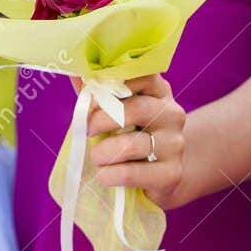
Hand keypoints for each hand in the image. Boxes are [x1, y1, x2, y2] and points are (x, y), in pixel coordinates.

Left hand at [82, 74, 190, 207]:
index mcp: (159, 91)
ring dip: (102, 152)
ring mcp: (175, 144)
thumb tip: (75, 75)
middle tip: (87, 130)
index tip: (90, 100)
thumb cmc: (131, 135)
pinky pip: (131, 174)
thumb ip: (97, 94)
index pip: (141, 76)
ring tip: (96, 157)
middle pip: (137, 110)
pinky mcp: (171, 173)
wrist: (161, 174)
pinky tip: (103, 175)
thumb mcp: (117, 110)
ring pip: (131, 145)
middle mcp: (172, 114)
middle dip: (102, 121)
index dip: (111, 86)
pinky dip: (109, 175)